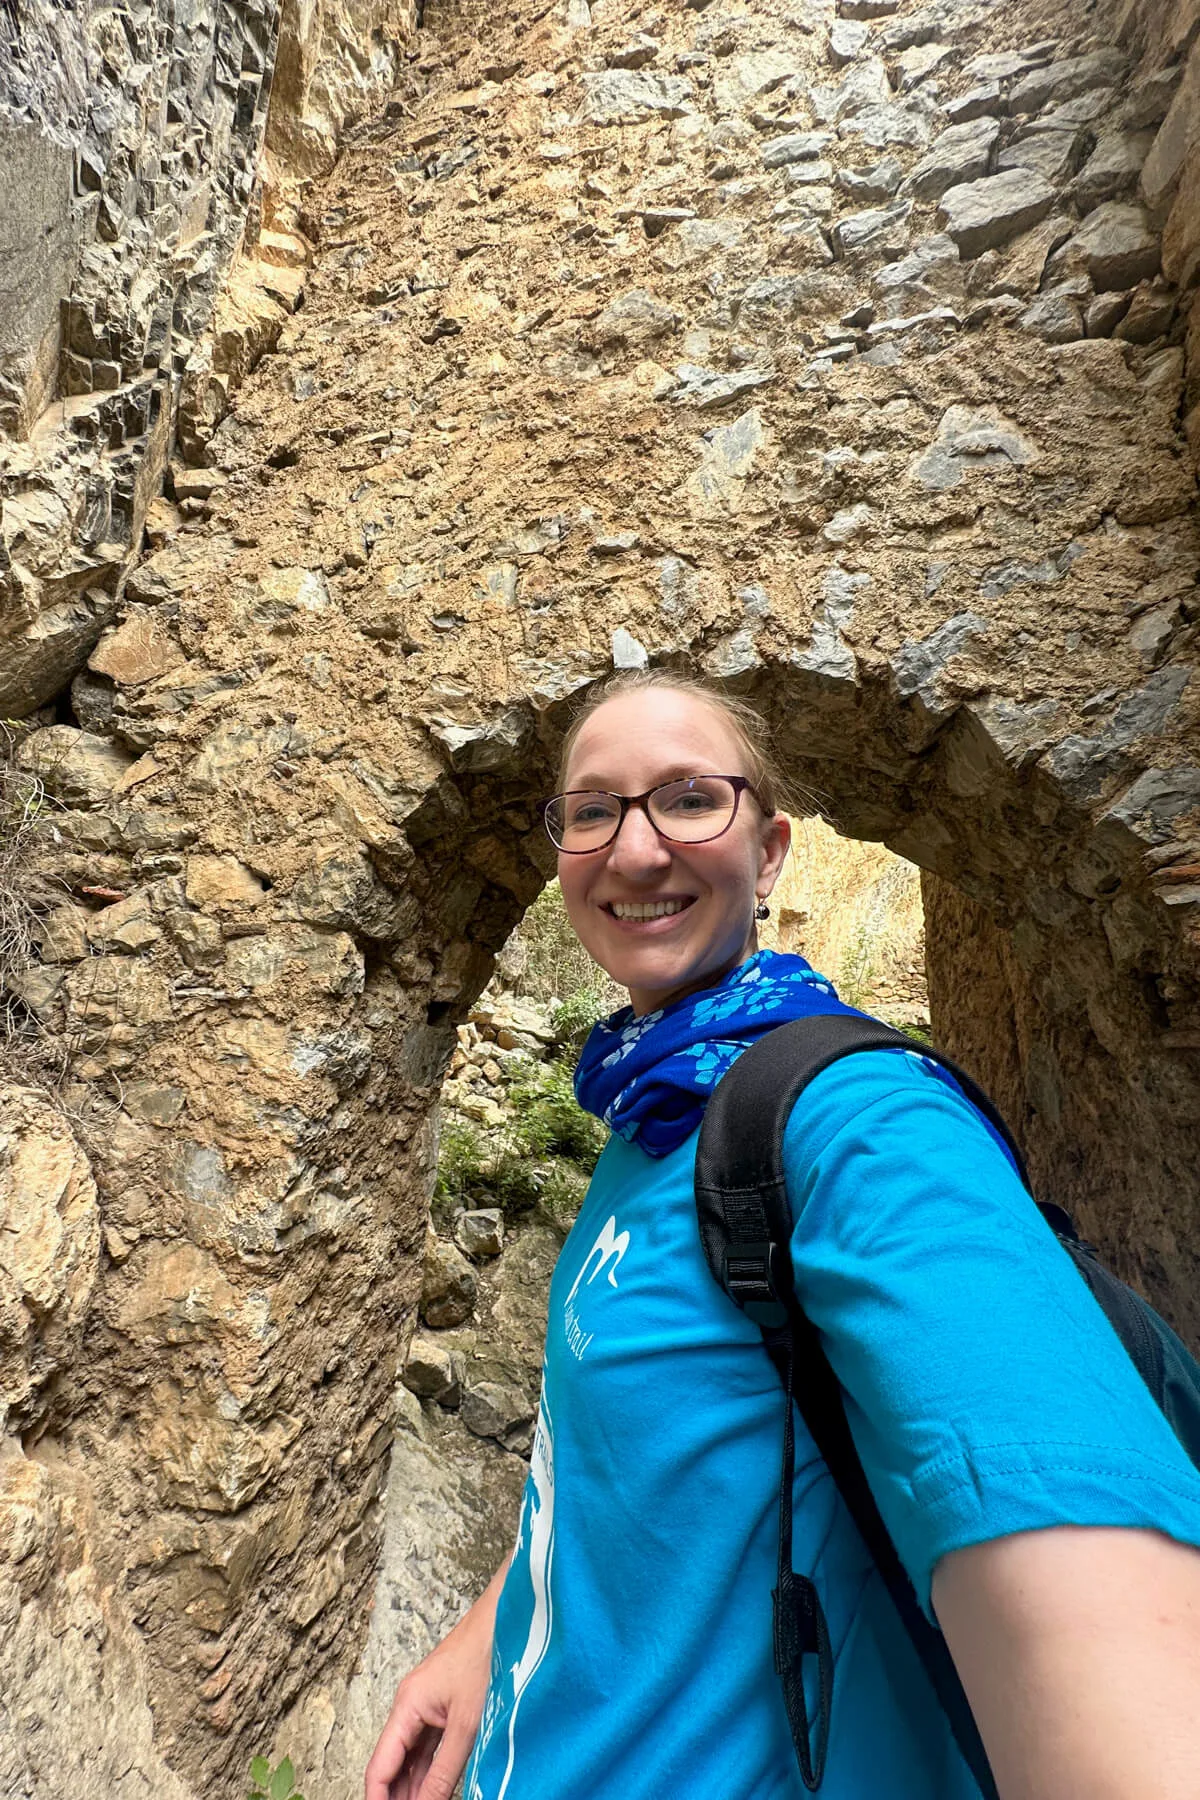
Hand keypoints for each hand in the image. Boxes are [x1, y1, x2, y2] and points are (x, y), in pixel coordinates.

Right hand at [365, 1560, 507, 1799]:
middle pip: (393, 1763)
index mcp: (407, 1706)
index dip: (378, 1799)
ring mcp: (428, 1705)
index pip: (379, 1766)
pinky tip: (432, 1791)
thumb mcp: (466, 1725)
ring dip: (413, 1788)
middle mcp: (411, 1705)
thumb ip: (444, 1772)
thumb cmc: (486, 1657)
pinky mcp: (445, 1705)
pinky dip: (429, 1771)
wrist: (508, 1618)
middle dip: (395, 1796)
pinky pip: (430, 1746)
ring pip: (412, 1757)